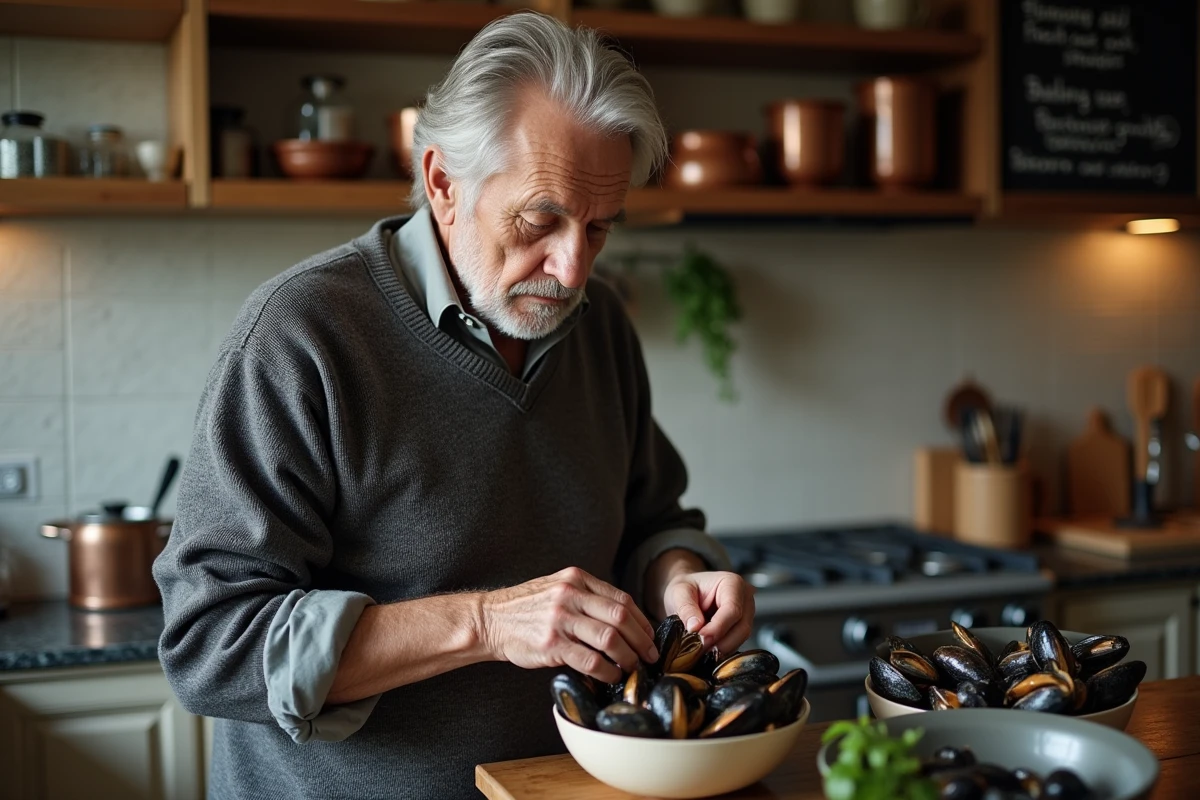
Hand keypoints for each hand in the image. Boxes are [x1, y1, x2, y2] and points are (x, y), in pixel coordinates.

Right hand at [480, 566, 658, 683]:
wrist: (490, 620)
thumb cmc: (526, 608)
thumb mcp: (557, 588)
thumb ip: (587, 596)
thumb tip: (623, 618)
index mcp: (576, 579)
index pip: (621, 599)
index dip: (641, 620)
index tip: (650, 636)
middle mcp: (570, 595)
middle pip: (621, 617)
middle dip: (642, 640)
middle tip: (650, 655)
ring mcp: (561, 619)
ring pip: (610, 638)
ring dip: (628, 656)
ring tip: (633, 667)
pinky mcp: (552, 645)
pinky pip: (590, 660)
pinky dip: (607, 671)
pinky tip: (611, 676)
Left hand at [661, 570, 754, 656]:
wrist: (689, 592)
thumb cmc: (687, 588)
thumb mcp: (679, 593)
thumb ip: (686, 608)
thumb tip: (695, 628)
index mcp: (732, 583)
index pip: (732, 610)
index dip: (717, 628)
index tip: (700, 639)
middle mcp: (745, 598)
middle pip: (742, 627)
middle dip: (721, 642)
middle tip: (699, 650)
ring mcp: (747, 613)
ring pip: (741, 637)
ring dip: (722, 648)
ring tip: (701, 651)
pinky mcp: (742, 626)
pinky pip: (737, 642)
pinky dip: (722, 649)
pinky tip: (708, 650)